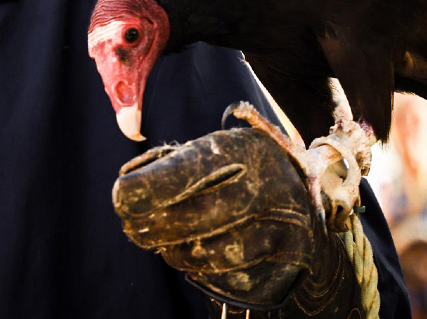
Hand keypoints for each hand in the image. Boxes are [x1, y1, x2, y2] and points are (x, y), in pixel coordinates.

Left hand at [113, 123, 360, 314]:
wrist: (305, 202)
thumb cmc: (242, 173)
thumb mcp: (216, 152)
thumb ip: (173, 164)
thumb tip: (127, 186)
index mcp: (247, 149)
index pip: (191, 169)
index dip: (150, 187)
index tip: (121, 197)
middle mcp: (271, 187)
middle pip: (199, 217)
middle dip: (156, 227)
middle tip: (133, 228)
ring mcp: (284, 229)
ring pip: (212, 254)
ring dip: (177, 252)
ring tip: (166, 241)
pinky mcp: (286, 263)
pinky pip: (230, 278)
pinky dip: (203, 270)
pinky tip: (198, 254)